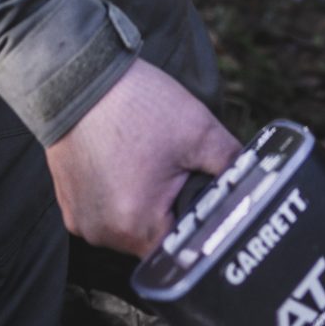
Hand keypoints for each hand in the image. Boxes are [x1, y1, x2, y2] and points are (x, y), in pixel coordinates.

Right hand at [45, 57, 240, 256]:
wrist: (79, 75)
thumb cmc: (135, 102)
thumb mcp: (197, 129)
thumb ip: (232, 163)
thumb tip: (255, 181)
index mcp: (136, 225)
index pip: (180, 249)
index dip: (196, 225)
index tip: (200, 198)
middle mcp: (104, 234)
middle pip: (153, 238)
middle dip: (169, 208)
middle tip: (173, 169)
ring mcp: (82, 221)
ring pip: (128, 224)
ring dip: (142, 200)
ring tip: (145, 159)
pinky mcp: (69, 204)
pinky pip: (104, 211)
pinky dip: (117, 192)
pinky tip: (123, 159)